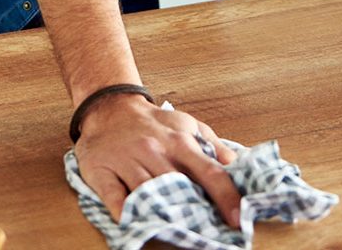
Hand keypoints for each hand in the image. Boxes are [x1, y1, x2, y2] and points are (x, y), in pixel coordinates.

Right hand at [74, 91, 240, 226]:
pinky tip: (133, 222)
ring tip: (178, 233)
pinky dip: (124, 211)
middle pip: (179, 186)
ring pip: (147, 192)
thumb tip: (240, 169)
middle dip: (196, 211)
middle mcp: (155, 150)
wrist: (110, 108)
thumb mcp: (188, 126)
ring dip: (163, 214)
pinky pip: (113, 196)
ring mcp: (127, 160)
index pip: (210, 171)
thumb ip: (214, 147)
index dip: (226, 197)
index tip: (239, 219)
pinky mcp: (102, 170)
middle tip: (210, 233)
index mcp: (180, 141)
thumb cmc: (154, 123)